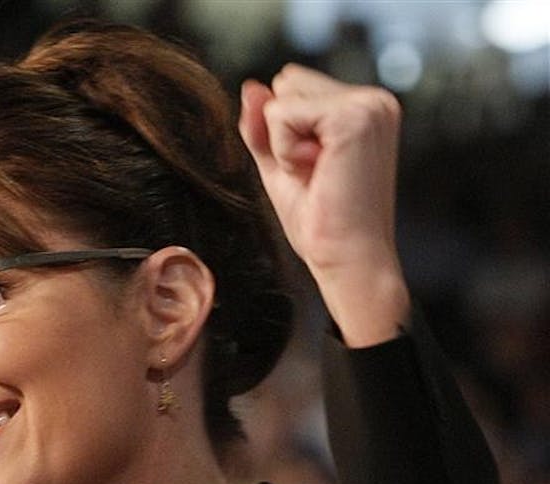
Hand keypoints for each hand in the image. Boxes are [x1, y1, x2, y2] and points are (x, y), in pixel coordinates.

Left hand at [238, 64, 410, 346]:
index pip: (292, 86)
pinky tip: (317, 172)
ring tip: (319, 175)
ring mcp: (369, 104)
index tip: (316, 171)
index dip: (286, 133)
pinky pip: (282, 113)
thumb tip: (251, 87)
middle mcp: (373, 99)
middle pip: (286, 85)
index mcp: (363, 107)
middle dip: (284, 134)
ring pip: (282, 98)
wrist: (348, 260)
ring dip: (284, 145)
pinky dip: (286, 150)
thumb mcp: (280, 166)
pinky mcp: (355, 116)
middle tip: (317, 175)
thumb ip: (263, 126)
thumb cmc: (322, 222)